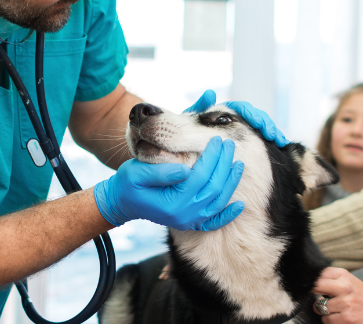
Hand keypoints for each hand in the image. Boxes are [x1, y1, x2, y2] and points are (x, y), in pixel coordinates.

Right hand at [93, 137, 244, 230]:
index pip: (200, 177)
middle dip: (224, 164)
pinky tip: (240, 205)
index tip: (217, 139)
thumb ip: (160, 171)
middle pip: (214, 188)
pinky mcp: (191, 222)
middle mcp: (184, 215)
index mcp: (173, 203)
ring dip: (230, 182)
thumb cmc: (128, 183)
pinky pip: (214, 222)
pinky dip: (228, 214)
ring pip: (218, 202)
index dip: (211, 157)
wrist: (122, 202)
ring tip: (237, 162)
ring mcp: (189, 221)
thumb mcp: (136, 173)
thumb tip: (185, 168)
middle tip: (229, 144)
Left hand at [186, 90, 289, 147]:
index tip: (256, 122)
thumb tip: (211, 93)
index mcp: (224, 113)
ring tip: (279, 140)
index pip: (242, 109)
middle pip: (256, 117)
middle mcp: (235, 119)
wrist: (183, 149)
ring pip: (262, 127)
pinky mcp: (248, 141)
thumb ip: (199, 108)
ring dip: (272, 131)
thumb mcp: (190, 122)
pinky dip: (273, 140)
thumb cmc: (185, 134)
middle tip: (272, 134)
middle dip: (265, 124)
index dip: (251, 115)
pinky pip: (263, 139)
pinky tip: (280, 145)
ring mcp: (243, 130)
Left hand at [312, 267, 362, 323]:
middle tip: (318, 296)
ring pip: (319, 307)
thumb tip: (309, 279)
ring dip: (323, 310)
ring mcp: (345, 304)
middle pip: (315, 287)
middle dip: (312, 292)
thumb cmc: (360, 293)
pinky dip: (330, 320)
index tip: (311, 285)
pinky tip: (339, 316)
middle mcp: (344, 287)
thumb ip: (329, 277)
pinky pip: (327, 320)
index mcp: (343, 275)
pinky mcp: (347, 318)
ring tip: (334, 308)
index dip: (311, 281)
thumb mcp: (347, 279)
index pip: (318, 274)